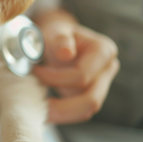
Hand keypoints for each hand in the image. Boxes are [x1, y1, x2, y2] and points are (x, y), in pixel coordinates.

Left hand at [33, 9, 118, 123]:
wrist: (54, 36)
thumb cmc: (53, 31)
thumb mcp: (54, 30)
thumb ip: (60, 40)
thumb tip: (66, 54)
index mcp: (104, 50)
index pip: (81, 76)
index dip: (54, 78)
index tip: (34, 71)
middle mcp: (108, 69)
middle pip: (90, 100)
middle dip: (61, 106)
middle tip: (36, 104)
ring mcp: (102, 84)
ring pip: (83, 110)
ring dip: (59, 109)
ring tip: (37, 100)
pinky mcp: (90, 94)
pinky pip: (77, 111)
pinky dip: (60, 111)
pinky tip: (43, 105)